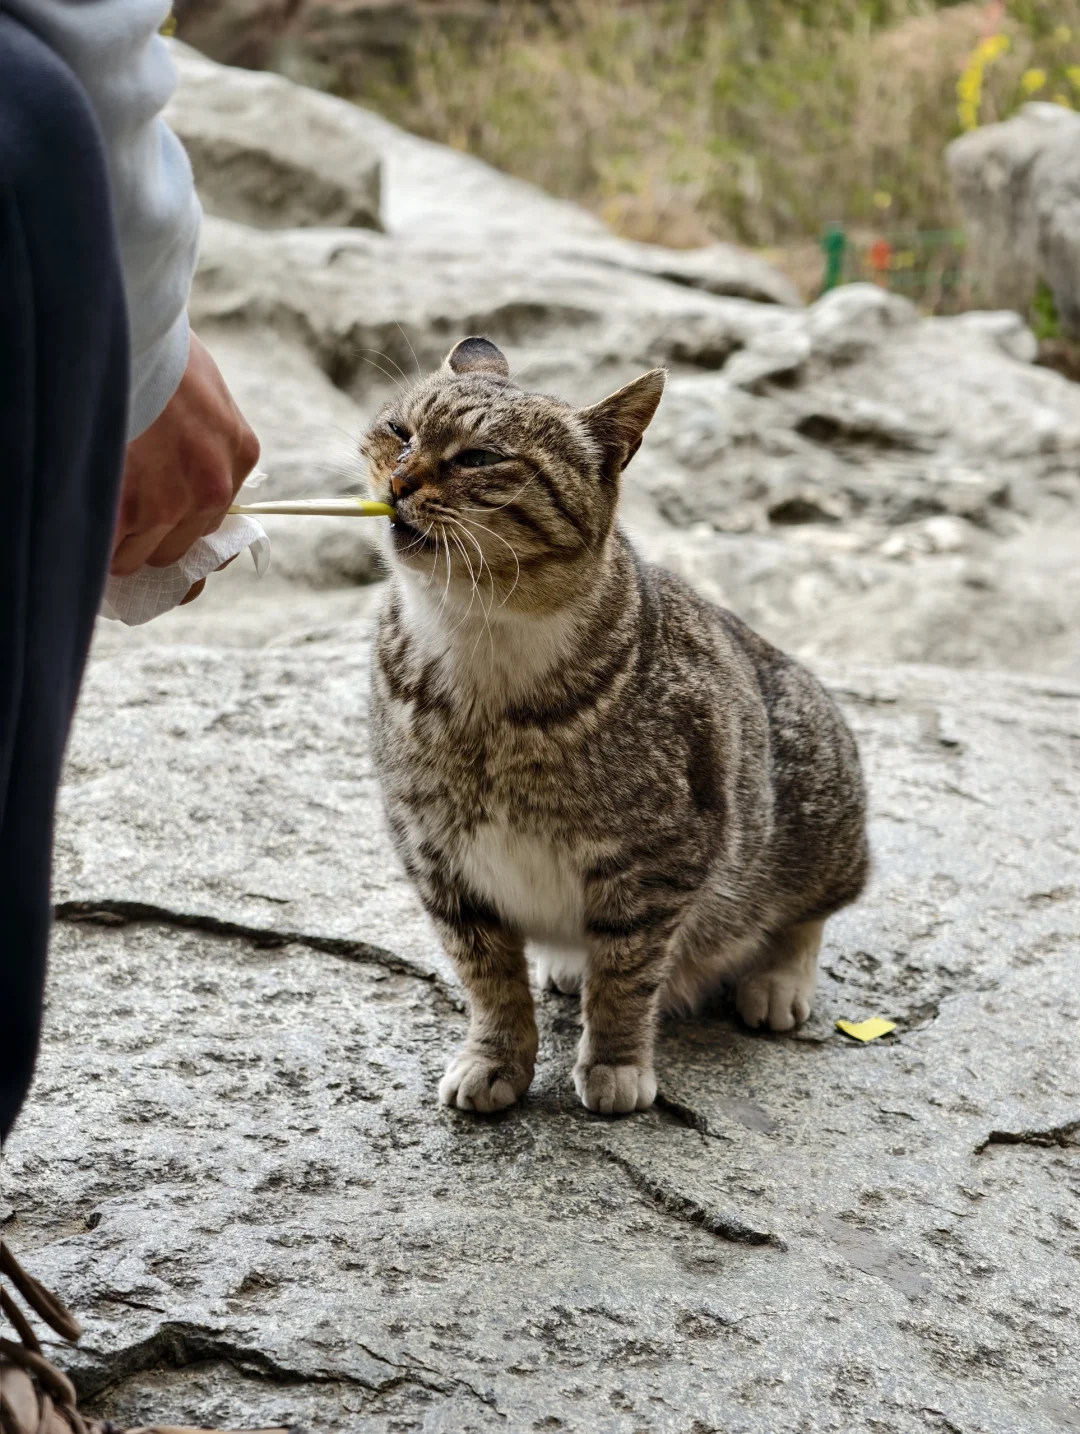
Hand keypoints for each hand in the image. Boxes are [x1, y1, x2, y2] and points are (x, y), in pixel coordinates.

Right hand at [111, 332, 259, 577]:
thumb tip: (179, 484)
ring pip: (139, 558)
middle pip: (177, 550)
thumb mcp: (203, 390)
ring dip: (114, 546)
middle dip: (145, 542)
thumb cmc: (152, 349)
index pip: (217, 529)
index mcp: (240, 452)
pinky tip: (75, 529)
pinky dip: (90, 549)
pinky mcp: (127, 508)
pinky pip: (107, 553)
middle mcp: (213, 486)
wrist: (124, 326)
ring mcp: (170, 502)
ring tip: (91, 517)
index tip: (158, 539)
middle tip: (114, 523)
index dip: (180, 536)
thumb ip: (206, 441)